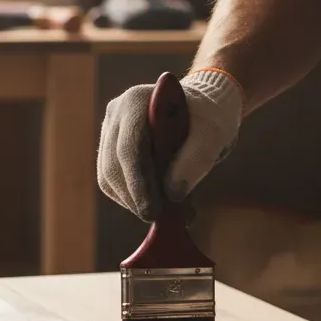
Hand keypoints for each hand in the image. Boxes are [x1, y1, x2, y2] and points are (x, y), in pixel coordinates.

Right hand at [96, 69, 242, 220]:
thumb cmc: (208, 118)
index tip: (152, 212)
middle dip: (135, 198)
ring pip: (108, 177)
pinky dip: (131, 198)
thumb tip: (172, 194)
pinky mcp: (110, 148)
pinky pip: (111, 181)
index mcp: (137, 101)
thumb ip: (195, 159)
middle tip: (160, 219)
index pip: (129, 148)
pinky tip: (153, 202)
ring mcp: (110, 130)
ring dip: (132, 202)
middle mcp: (116, 113)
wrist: (202, 110)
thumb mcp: (212, 135)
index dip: (138, 183)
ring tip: (163, 213)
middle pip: (113, 166)